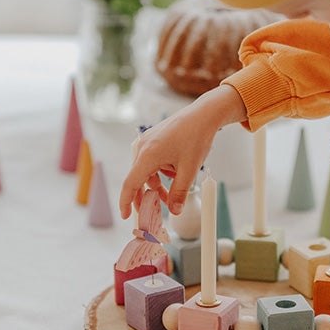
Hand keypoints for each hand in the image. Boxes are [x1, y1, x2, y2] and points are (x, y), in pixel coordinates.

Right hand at [119, 85, 246, 218]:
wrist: (204, 114)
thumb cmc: (196, 138)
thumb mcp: (189, 169)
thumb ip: (179, 192)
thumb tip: (174, 211)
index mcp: (148, 156)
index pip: (131, 184)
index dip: (126, 202)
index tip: (124, 215)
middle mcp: (143, 148)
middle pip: (138, 178)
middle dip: (145, 196)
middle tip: (153, 211)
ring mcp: (148, 142)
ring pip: (147, 170)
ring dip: (157, 183)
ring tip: (172, 191)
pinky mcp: (155, 138)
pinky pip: (152, 160)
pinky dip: (161, 171)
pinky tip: (176, 172)